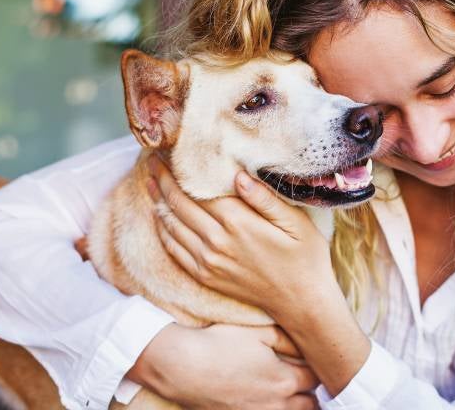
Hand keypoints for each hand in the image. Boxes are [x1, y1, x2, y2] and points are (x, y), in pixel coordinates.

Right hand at [129, 323, 318, 409]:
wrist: (182, 367)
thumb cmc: (218, 345)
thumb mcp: (258, 333)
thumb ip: (287, 339)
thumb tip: (306, 342)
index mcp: (284, 379)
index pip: (317, 379)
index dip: (320, 368)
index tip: (318, 361)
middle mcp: (276, 404)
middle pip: (311, 404)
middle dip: (313, 391)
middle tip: (309, 379)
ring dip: (298, 404)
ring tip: (294, 392)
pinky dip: (276, 409)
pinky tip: (271, 401)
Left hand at [146, 155, 338, 323]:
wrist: (301, 302)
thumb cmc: (305, 258)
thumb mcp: (296, 223)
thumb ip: (265, 198)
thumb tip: (238, 175)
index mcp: (239, 223)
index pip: (198, 190)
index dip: (179, 171)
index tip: (169, 152)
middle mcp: (217, 242)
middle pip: (179, 205)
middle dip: (163, 180)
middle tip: (152, 160)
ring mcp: (208, 262)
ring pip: (172, 226)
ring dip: (158, 202)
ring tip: (150, 181)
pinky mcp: (206, 276)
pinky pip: (174, 250)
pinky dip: (163, 230)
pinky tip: (160, 217)